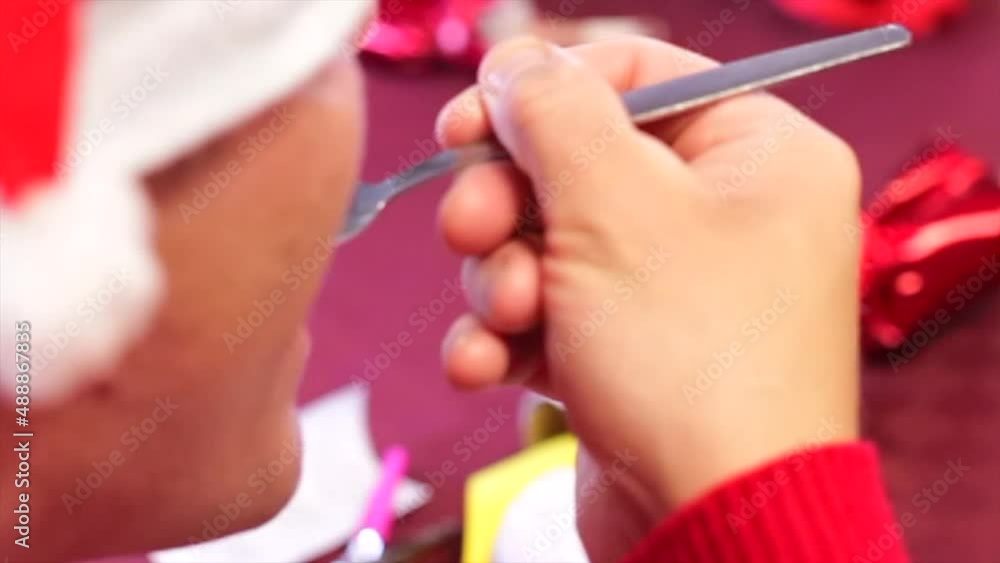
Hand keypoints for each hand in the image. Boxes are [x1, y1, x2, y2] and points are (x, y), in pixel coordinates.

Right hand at [437, 37, 861, 559]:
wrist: (713, 527)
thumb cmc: (691, 364)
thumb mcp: (613, 207)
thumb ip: (555, 114)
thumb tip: (516, 65)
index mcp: (757, 154)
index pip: (636, 74)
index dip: (544, 88)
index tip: (471, 117)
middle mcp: (723, 217)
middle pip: (578, 165)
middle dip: (507, 202)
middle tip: (468, 226)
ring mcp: (675, 290)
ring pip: (550, 245)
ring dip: (503, 278)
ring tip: (507, 317)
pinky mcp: (631, 354)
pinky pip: (554, 315)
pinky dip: (511, 337)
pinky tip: (487, 367)